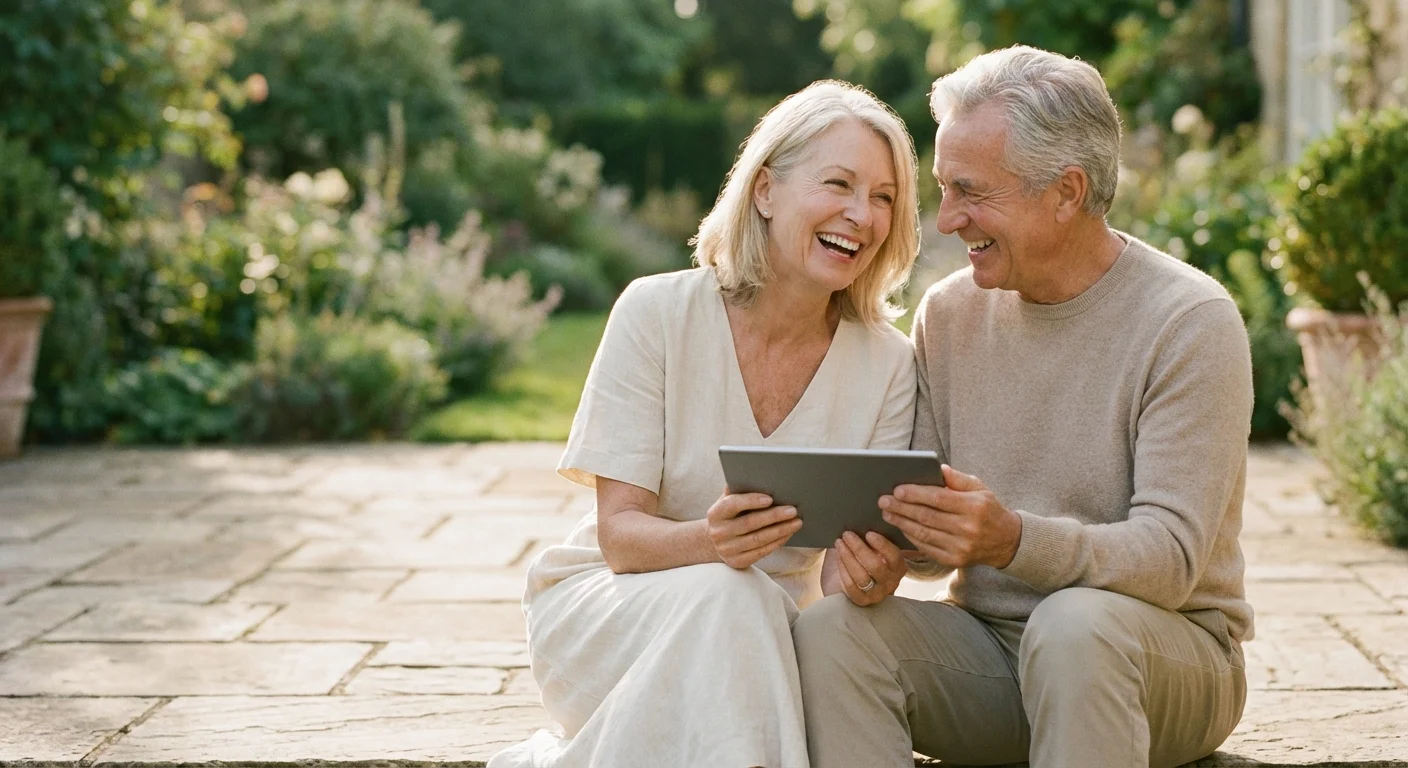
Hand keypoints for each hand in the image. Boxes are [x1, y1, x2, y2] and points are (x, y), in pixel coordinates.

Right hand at [706, 490, 801, 569]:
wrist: (718, 540)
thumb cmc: (730, 515)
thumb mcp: (728, 501)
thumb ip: (739, 490)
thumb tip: (759, 476)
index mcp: (715, 513)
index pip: (732, 505)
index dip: (750, 501)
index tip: (770, 498)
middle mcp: (718, 533)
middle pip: (749, 523)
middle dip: (773, 516)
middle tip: (792, 510)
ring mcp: (727, 549)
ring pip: (758, 539)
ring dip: (780, 530)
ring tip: (796, 522)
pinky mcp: (737, 562)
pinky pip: (761, 552)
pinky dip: (777, 542)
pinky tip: (788, 534)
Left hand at [828, 531, 906, 605]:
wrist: (853, 581)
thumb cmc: (865, 558)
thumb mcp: (873, 548)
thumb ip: (872, 540)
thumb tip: (862, 522)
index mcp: (898, 567)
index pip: (894, 556)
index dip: (882, 545)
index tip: (868, 533)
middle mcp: (891, 582)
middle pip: (875, 566)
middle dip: (859, 548)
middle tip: (847, 534)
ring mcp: (876, 594)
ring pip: (862, 576)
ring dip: (848, 557)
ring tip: (839, 543)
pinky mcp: (861, 600)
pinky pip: (851, 586)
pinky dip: (843, 569)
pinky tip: (837, 557)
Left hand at [879, 465, 1021, 569]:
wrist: (1006, 541)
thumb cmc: (988, 509)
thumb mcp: (980, 488)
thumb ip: (958, 479)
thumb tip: (937, 468)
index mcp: (974, 507)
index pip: (938, 499)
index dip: (915, 494)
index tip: (897, 490)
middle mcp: (968, 529)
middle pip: (927, 517)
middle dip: (902, 508)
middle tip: (883, 501)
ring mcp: (961, 547)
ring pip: (924, 534)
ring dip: (902, 523)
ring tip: (887, 513)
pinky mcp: (954, 561)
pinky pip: (927, 548)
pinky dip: (911, 537)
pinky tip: (901, 527)